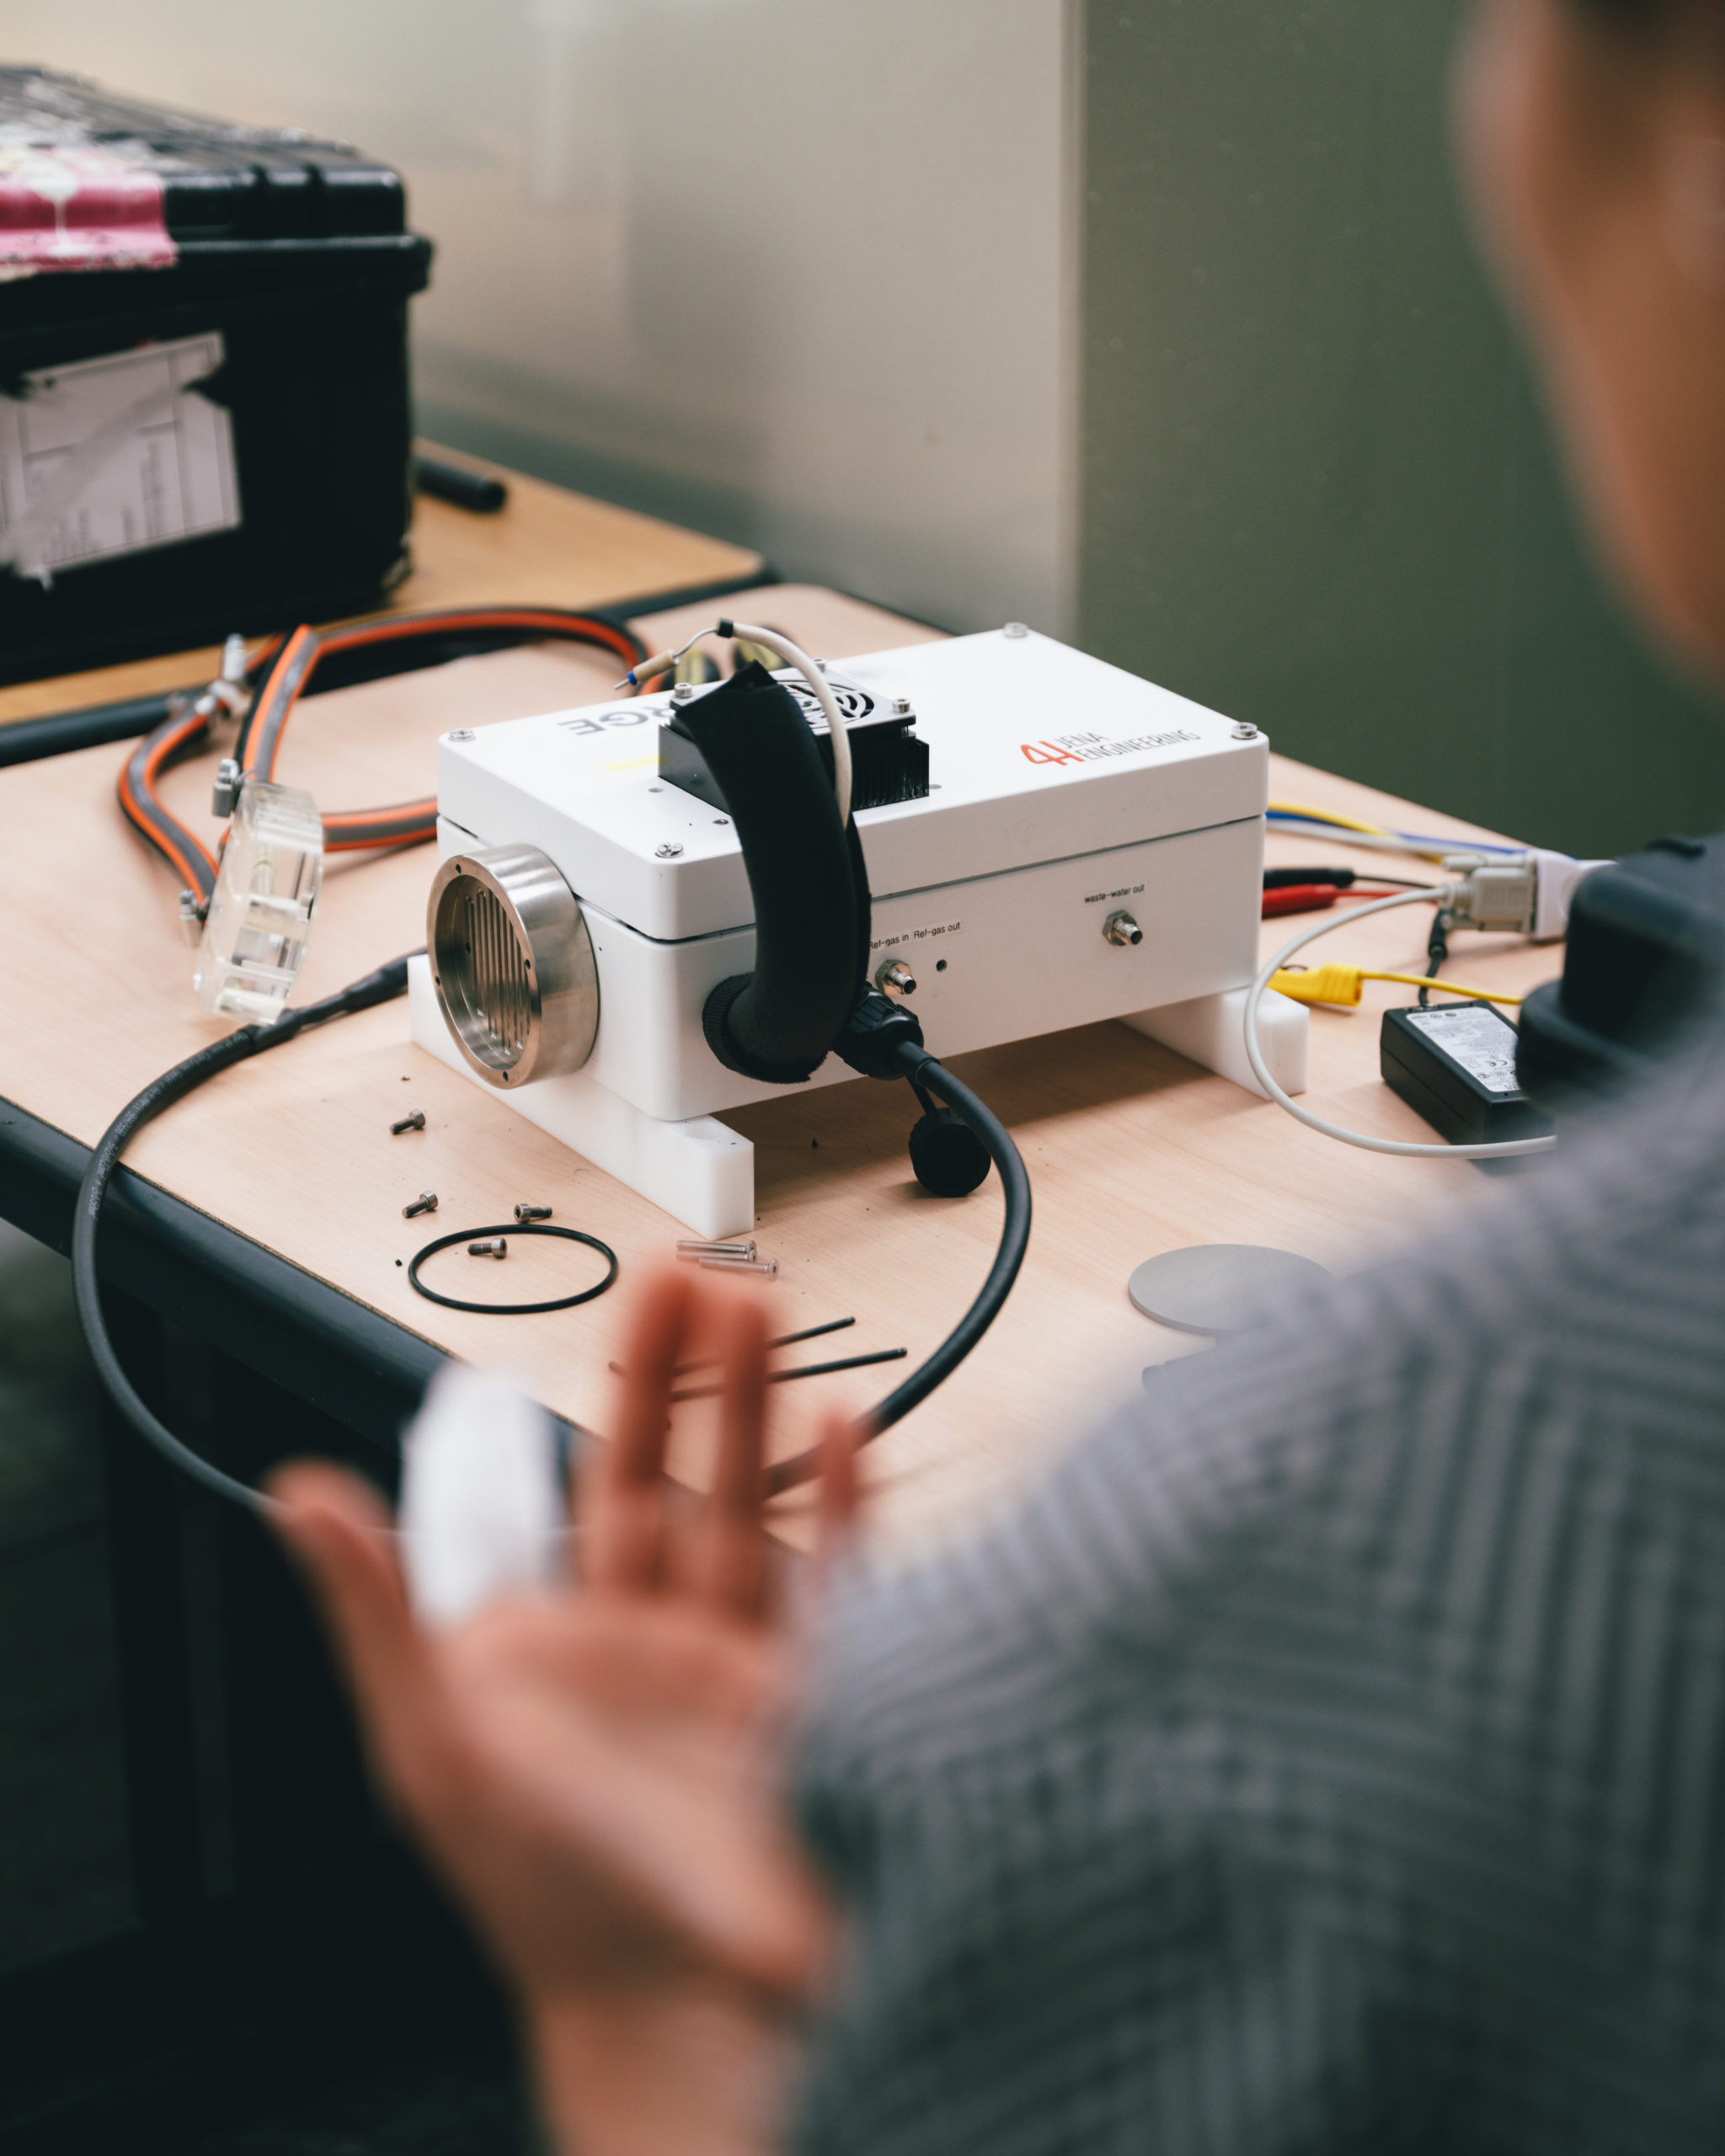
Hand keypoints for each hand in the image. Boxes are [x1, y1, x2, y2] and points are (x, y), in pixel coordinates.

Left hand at [268, 1265, 859, 2155]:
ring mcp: (732, 1665)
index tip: (583, 1317)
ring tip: (759, 1312)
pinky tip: (844, 1428)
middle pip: (658, 1475)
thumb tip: (297, 1495)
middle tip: (686, 1278)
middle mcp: (643, 1646)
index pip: (546, 1496)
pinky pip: (833, 1574)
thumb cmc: (554, 1902)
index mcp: (549, 1651)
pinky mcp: (813, 1691)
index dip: (563, 1406)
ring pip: (744, 1502)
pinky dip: (845, 1500)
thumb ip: (379, 1612)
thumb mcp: (438, 1746)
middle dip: (671, 1374)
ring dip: (752, 1406)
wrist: (687, 2015)